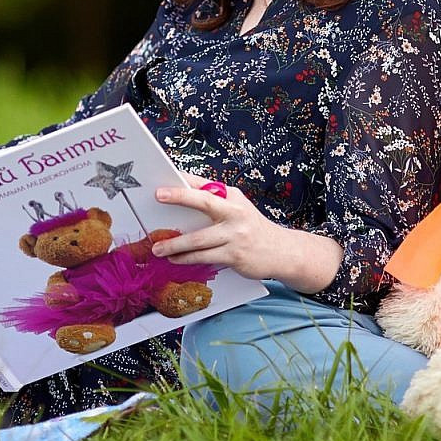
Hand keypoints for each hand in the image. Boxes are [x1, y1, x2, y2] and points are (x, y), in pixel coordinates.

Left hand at [152, 178, 341, 292]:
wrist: (281, 251)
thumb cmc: (251, 228)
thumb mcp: (238, 208)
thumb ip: (214, 202)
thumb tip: (181, 197)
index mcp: (233, 196)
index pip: (204, 184)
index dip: (183, 181)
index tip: (163, 180)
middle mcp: (235, 212)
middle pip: (204, 202)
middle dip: (179, 197)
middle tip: (158, 196)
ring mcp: (235, 234)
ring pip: (199, 238)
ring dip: (175, 244)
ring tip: (158, 247)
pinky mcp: (234, 254)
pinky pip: (204, 257)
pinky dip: (186, 258)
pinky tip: (175, 260)